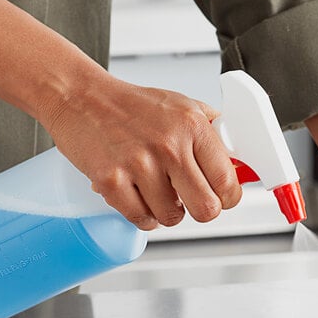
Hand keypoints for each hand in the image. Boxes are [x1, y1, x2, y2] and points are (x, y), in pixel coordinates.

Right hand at [44, 76, 241, 229]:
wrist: (81, 98)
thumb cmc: (131, 105)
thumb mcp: (181, 105)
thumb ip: (210, 132)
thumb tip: (237, 161)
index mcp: (192, 125)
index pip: (228, 181)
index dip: (228, 197)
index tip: (221, 197)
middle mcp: (169, 145)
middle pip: (206, 208)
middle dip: (202, 211)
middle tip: (192, 202)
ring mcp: (138, 165)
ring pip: (172, 218)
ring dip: (168, 212)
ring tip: (158, 192)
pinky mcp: (110, 181)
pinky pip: (141, 219)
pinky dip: (143, 216)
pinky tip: (141, 198)